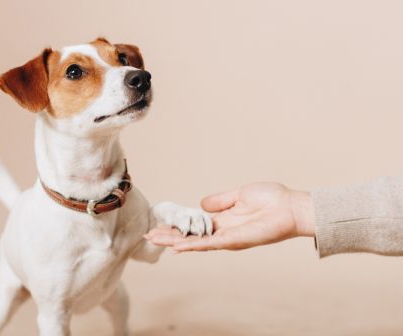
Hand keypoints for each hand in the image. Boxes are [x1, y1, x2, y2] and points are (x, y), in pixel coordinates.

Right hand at [144, 182, 314, 251]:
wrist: (292, 207)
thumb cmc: (272, 199)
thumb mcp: (239, 194)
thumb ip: (219, 200)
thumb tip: (200, 204)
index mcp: (223, 220)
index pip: (194, 225)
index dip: (177, 225)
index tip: (159, 225)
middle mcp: (222, 231)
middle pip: (190, 236)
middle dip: (169, 236)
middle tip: (149, 235)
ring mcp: (228, 237)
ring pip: (195, 242)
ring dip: (175, 242)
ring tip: (156, 240)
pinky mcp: (235, 240)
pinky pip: (209, 244)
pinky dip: (193, 246)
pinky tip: (178, 247)